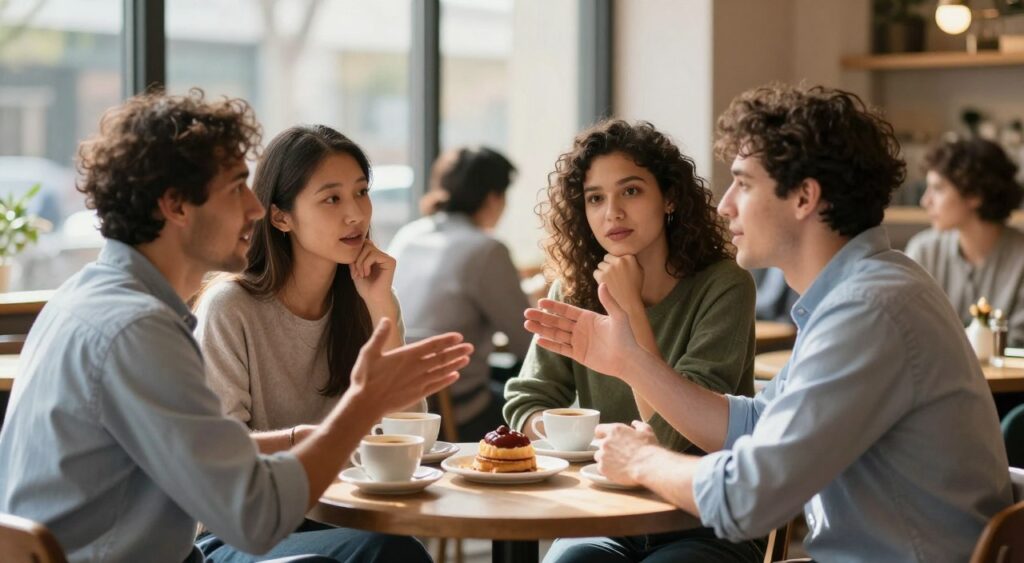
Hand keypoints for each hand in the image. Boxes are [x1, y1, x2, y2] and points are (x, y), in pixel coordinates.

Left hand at [350, 240, 396, 306]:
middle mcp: (382, 255)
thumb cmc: (365, 287)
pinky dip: (366, 264)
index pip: (363, 244)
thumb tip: (354, 245)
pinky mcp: (390, 261)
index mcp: (375, 256)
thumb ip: (355, 256)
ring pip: (368, 248)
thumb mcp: (355, 269)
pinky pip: (374, 255)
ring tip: (361, 274)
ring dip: (360, 262)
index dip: (355, 255)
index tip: (353, 270)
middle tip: (356, 272)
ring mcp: (387, 258)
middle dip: (357, 258)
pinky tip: (367, 274)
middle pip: (366, 244)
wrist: (373, 299)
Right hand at [350, 318, 471, 414]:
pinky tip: (455, 376)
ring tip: (466, 359)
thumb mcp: (368, 352)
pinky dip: (447, 380)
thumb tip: (386, 320)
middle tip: (470, 347)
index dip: (446, 340)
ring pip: (442, 371)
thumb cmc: (365, 378)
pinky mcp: (417, 395)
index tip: (459, 337)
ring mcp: (418, 382)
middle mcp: (416, 368)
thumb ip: (379, 336)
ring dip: (455, 364)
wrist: (365, 404)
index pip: (432, 345)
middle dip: (457, 351)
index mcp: (406, 355)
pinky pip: (437, 386)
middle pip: (441, 357)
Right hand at [523, 283, 639, 377]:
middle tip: (526, 313)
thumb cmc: (626, 337)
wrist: (627, 360)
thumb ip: (609, 301)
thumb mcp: (618, 316)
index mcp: (588, 317)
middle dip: (542, 317)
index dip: (553, 306)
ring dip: (541, 329)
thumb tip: (602, 284)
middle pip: (557, 321)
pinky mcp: (578, 354)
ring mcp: (578, 342)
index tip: (540, 302)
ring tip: (527, 325)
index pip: (566, 310)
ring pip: (556, 334)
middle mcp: (581, 328)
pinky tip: (538, 340)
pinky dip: (550, 344)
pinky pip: (561, 348)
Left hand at [593, 421, 657, 485]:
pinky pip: (600, 469)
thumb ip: (638, 425)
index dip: (602, 434)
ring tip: (617, 464)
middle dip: (606, 448)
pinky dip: (607, 470)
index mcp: (614, 430)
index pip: (599, 429)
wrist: (648, 466)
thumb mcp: (647, 431)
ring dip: (605, 459)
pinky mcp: (603, 468)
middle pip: (599, 445)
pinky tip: (617, 471)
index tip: (606, 438)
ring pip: (598, 457)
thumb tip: (634, 423)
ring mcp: (603, 456)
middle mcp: (605, 442)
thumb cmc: (648, 448)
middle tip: (617, 454)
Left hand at [594, 254, 643, 313]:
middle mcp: (620, 260)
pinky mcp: (602, 275)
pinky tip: (606, 285)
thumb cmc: (635, 287)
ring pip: (600, 265)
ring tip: (611, 282)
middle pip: (607, 258)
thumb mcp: (639, 270)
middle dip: (609, 265)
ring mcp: (610, 268)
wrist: (629, 303)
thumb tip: (622, 253)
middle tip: (614, 277)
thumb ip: (631, 260)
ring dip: (603, 272)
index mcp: (630, 257)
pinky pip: (596, 273)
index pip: (616, 254)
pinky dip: (598, 278)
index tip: (620, 272)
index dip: (616, 263)